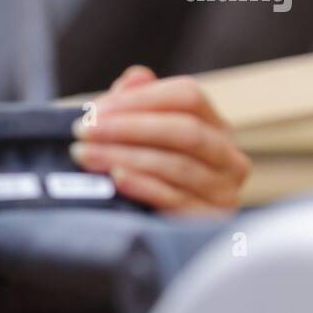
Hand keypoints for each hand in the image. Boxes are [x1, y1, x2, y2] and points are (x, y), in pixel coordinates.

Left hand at [68, 65, 251, 213]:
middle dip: (129, 128)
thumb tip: (136, 77)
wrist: (156, 234)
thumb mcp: (140, 134)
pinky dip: (143, 186)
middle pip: (185, 131)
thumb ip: (138, 101)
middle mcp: (228, 157)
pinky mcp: (208, 221)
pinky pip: (175, 199)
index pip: (188, 96)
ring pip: (177, 166)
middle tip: (84, 131)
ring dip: (125, 157)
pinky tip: (116, 179)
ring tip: (86, 155)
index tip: (97, 109)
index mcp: (215, 126)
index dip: (140, 98)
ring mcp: (223, 191)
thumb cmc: (143, 171)